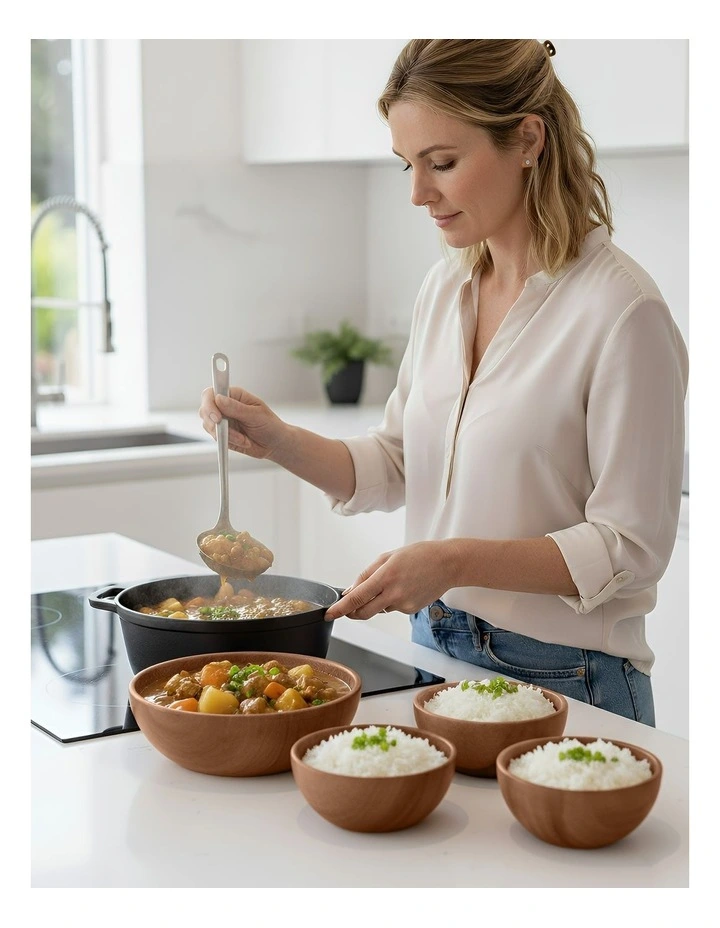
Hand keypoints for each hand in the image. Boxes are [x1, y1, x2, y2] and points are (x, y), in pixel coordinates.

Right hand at [198, 386, 288, 459]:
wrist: (275, 444)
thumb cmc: (270, 425)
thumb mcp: (257, 415)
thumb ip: (237, 408)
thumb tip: (219, 399)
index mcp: (234, 395)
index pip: (212, 393)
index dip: (209, 403)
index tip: (216, 417)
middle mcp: (225, 406)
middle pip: (205, 409)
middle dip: (213, 423)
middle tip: (224, 431)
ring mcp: (222, 420)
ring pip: (209, 426)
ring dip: (226, 435)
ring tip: (244, 439)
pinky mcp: (222, 434)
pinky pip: (216, 438)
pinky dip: (229, 442)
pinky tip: (243, 442)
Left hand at [324, 541, 458, 620]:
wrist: (448, 564)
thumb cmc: (419, 555)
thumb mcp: (388, 556)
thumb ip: (367, 574)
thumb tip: (351, 591)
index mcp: (385, 576)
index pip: (356, 598)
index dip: (340, 608)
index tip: (329, 614)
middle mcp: (394, 593)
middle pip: (363, 612)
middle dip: (351, 612)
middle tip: (346, 608)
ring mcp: (403, 604)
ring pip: (378, 609)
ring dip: (375, 602)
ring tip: (390, 583)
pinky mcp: (411, 610)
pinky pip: (392, 608)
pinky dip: (390, 601)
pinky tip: (404, 587)